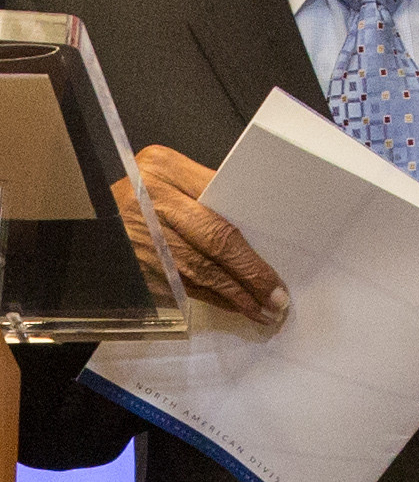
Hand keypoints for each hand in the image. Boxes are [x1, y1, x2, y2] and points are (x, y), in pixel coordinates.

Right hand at [116, 145, 286, 323]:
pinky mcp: (127, 262)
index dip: (249, 256)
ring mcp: (133, 237)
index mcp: (165, 171)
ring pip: (194, 274)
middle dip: (247, 279)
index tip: (275, 276)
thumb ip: (208, 192)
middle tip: (275, 300)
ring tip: (260, 310)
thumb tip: (256, 228)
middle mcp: (147, 203)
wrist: (80, 198)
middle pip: (210, 249)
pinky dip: (207, 297)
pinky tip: (229, 305)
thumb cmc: (143, 183)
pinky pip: (175, 286)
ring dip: (231, 297)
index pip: (219, 221)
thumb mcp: (171, 172)